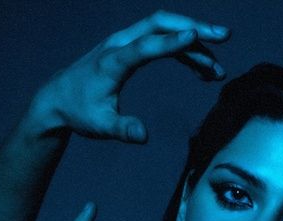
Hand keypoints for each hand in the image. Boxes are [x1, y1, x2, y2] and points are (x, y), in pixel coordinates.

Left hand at [29, 10, 229, 141]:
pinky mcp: (130, 48)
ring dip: (194, 43)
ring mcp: (125, 42)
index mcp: (112, 62)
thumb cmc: (79, 112)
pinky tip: (201, 71)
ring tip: (218, 70)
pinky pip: (161, 41)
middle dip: (194, 27)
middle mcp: (119, 44)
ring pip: (164, 30)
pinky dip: (183, 51)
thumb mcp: (100, 126)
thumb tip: (143, 136)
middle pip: (159, 23)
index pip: (145, 45)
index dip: (171, 41)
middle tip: (224, 36)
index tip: (196, 36)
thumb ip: (123, 130)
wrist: (58, 98)